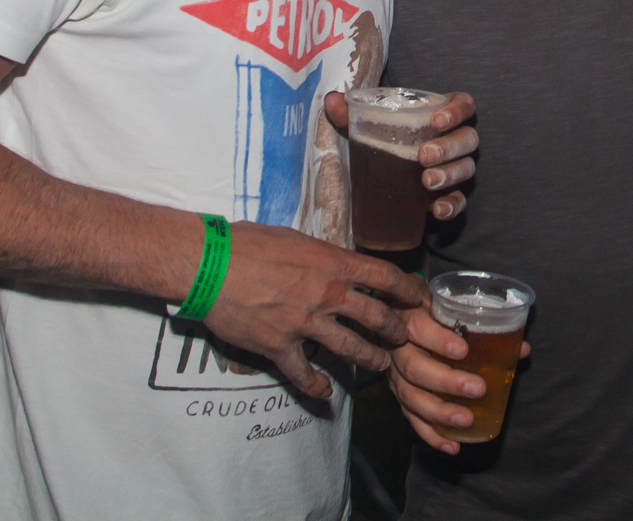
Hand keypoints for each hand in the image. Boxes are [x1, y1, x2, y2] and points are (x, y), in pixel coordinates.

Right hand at [200, 221, 427, 399]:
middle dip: (396, 330)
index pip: (386, 276)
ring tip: (380, 365)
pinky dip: (317, 388)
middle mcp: (326, 294)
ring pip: (351, 349)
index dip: (410, 289)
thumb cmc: (248, 243)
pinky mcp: (279, 347)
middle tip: (404, 337)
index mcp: (333, 263)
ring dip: (370, 359)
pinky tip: (325, 394)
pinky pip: (305, 375)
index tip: (421, 298)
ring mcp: (305, 323)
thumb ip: (320, 255)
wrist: (210, 265)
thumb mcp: (296, 239)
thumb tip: (335, 260)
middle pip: (377, 316)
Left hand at [325, 90, 478, 220]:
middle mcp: (455, 140)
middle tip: (423, 155)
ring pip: (467, 168)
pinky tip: (436, 210)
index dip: (457, 111)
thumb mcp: (366, 125)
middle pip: (468, 139)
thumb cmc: (384, 139)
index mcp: (442, 115)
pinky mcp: (450, 194)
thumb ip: (349, 113)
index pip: (464, 105)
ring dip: (450, 174)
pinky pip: (461, 200)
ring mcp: (456, 168)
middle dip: (449, 147)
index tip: (436, 121)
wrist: (386, 174)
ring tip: (427, 181)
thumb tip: (331, 99)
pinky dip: (452, 205)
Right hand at [389, 303, 530, 453]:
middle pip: (414, 368)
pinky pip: (411, 419)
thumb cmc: (429, 312)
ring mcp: (395, 376)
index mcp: (409, 320)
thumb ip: (481, 325)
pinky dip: (431, 436)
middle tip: (478, 388)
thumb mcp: (448, 308)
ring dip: (439, 412)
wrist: (395, 317)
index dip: (439, 340)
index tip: (464, 350)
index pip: (419, 329)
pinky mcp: (399, 397)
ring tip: (466, 420)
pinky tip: (452, 446)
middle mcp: (397, 350)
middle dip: (446, 381)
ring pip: (411, 398)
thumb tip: (521, 349)